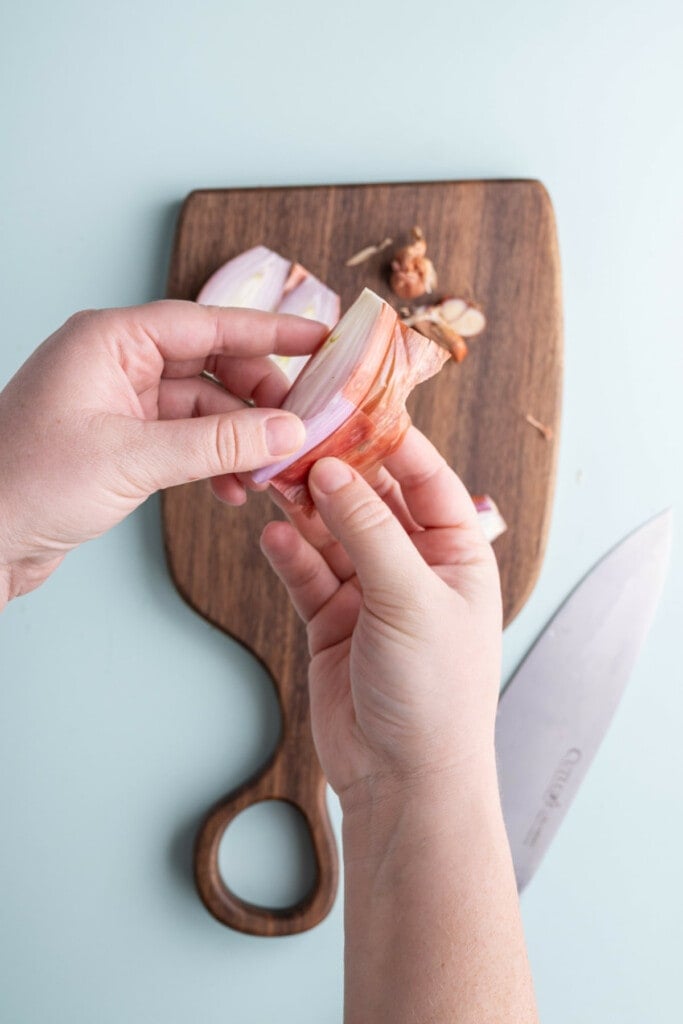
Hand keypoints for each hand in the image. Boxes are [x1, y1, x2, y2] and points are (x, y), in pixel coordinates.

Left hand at [0, 301, 324, 602]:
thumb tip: (286, 430)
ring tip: (267, 470)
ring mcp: (118, 404)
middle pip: (212, 365)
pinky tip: (231, 489)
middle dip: (258, 398)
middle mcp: (116, 364)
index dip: (268, 331)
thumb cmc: (25, 485)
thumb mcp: (134, 458)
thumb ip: (217, 443)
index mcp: (110, 341)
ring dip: (238, 439)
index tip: (319, 338)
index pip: (206, 323)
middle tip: (298, 425)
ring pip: (203, 409)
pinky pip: (185, 440)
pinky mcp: (121, 443)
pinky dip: (212, 461)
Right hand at [260, 426, 502, 807]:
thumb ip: (369, 530)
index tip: (350, 408)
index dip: (390, 442)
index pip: (425, 479)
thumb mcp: (409, 599)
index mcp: (456, 554)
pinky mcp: (332, 621)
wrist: (403, 779)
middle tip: (296, 441)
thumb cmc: (434, 694)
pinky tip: (272, 536)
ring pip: (332, 534)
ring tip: (274, 481)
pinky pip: (307, 574)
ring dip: (305, 509)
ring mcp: (371, 594)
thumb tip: (334, 470)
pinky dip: (289, 554)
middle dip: (336, 473)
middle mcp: (414, 567)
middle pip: (371, 501)